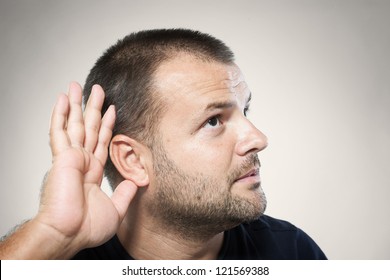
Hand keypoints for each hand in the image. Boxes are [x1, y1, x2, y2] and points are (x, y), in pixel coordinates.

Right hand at [36, 82, 136, 255]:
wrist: (69, 234)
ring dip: (76, 104)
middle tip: (96, 89)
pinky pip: (59, 131)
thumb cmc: (86, 228)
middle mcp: (81, 161)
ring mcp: (70, 158)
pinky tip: (62, 100)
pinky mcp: (61, 158)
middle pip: (88, 128)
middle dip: (92, 107)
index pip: (101, 141)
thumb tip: (136, 183)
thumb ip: (125, 194)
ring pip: (74, 124)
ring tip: (77, 86)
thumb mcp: (116, 209)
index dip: (106, 125)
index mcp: (92, 171)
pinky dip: (60, 114)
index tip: (111, 109)